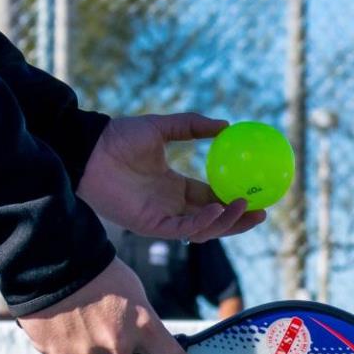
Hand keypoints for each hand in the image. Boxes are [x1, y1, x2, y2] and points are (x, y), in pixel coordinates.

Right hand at [15, 258, 215, 353]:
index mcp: (143, 325)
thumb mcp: (132, 294)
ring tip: (78, 328)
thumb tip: (139, 350)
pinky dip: (63, 349)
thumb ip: (139, 326)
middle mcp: (116, 345)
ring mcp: (85, 353)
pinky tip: (61, 325)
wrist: (49, 259)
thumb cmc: (97, 273)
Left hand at [78, 113, 267, 242]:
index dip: (235, 199)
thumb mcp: (162, 127)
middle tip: (263, 211)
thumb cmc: (118, 137)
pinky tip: (218, 207)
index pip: (212, 198)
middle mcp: (172, 205)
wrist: (90, 150)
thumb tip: (226, 124)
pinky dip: (204, 221)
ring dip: (227, 222)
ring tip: (245, 207)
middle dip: (239, 220)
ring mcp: (163, 217)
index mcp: (175, 186)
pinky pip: (185, 228)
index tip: (258, 192)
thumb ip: (192, 126)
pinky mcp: (152, 225)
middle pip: (214, 220)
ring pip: (204, 228)